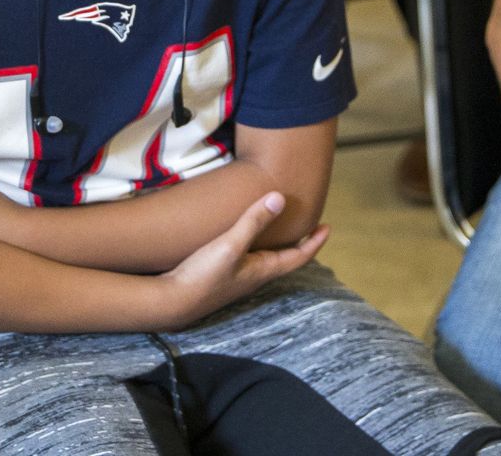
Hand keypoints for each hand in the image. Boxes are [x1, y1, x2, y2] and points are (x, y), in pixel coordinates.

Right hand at [159, 192, 327, 325]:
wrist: (173, 302)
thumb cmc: (204, 276)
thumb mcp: (230, 245)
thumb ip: (253, 222)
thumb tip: (280, 198)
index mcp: (263, 270)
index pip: (299, 257)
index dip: (315, 242)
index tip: (327, 227)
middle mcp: (254, 276)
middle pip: (285, 259)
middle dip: (299, 243)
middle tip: (307, 226)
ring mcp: (238, 278)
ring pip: (266, 260)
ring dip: (277, 245)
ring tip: (279, 229)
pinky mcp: (222, 276)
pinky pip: (248, 259)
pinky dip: (255, 246)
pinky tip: (243, 239)